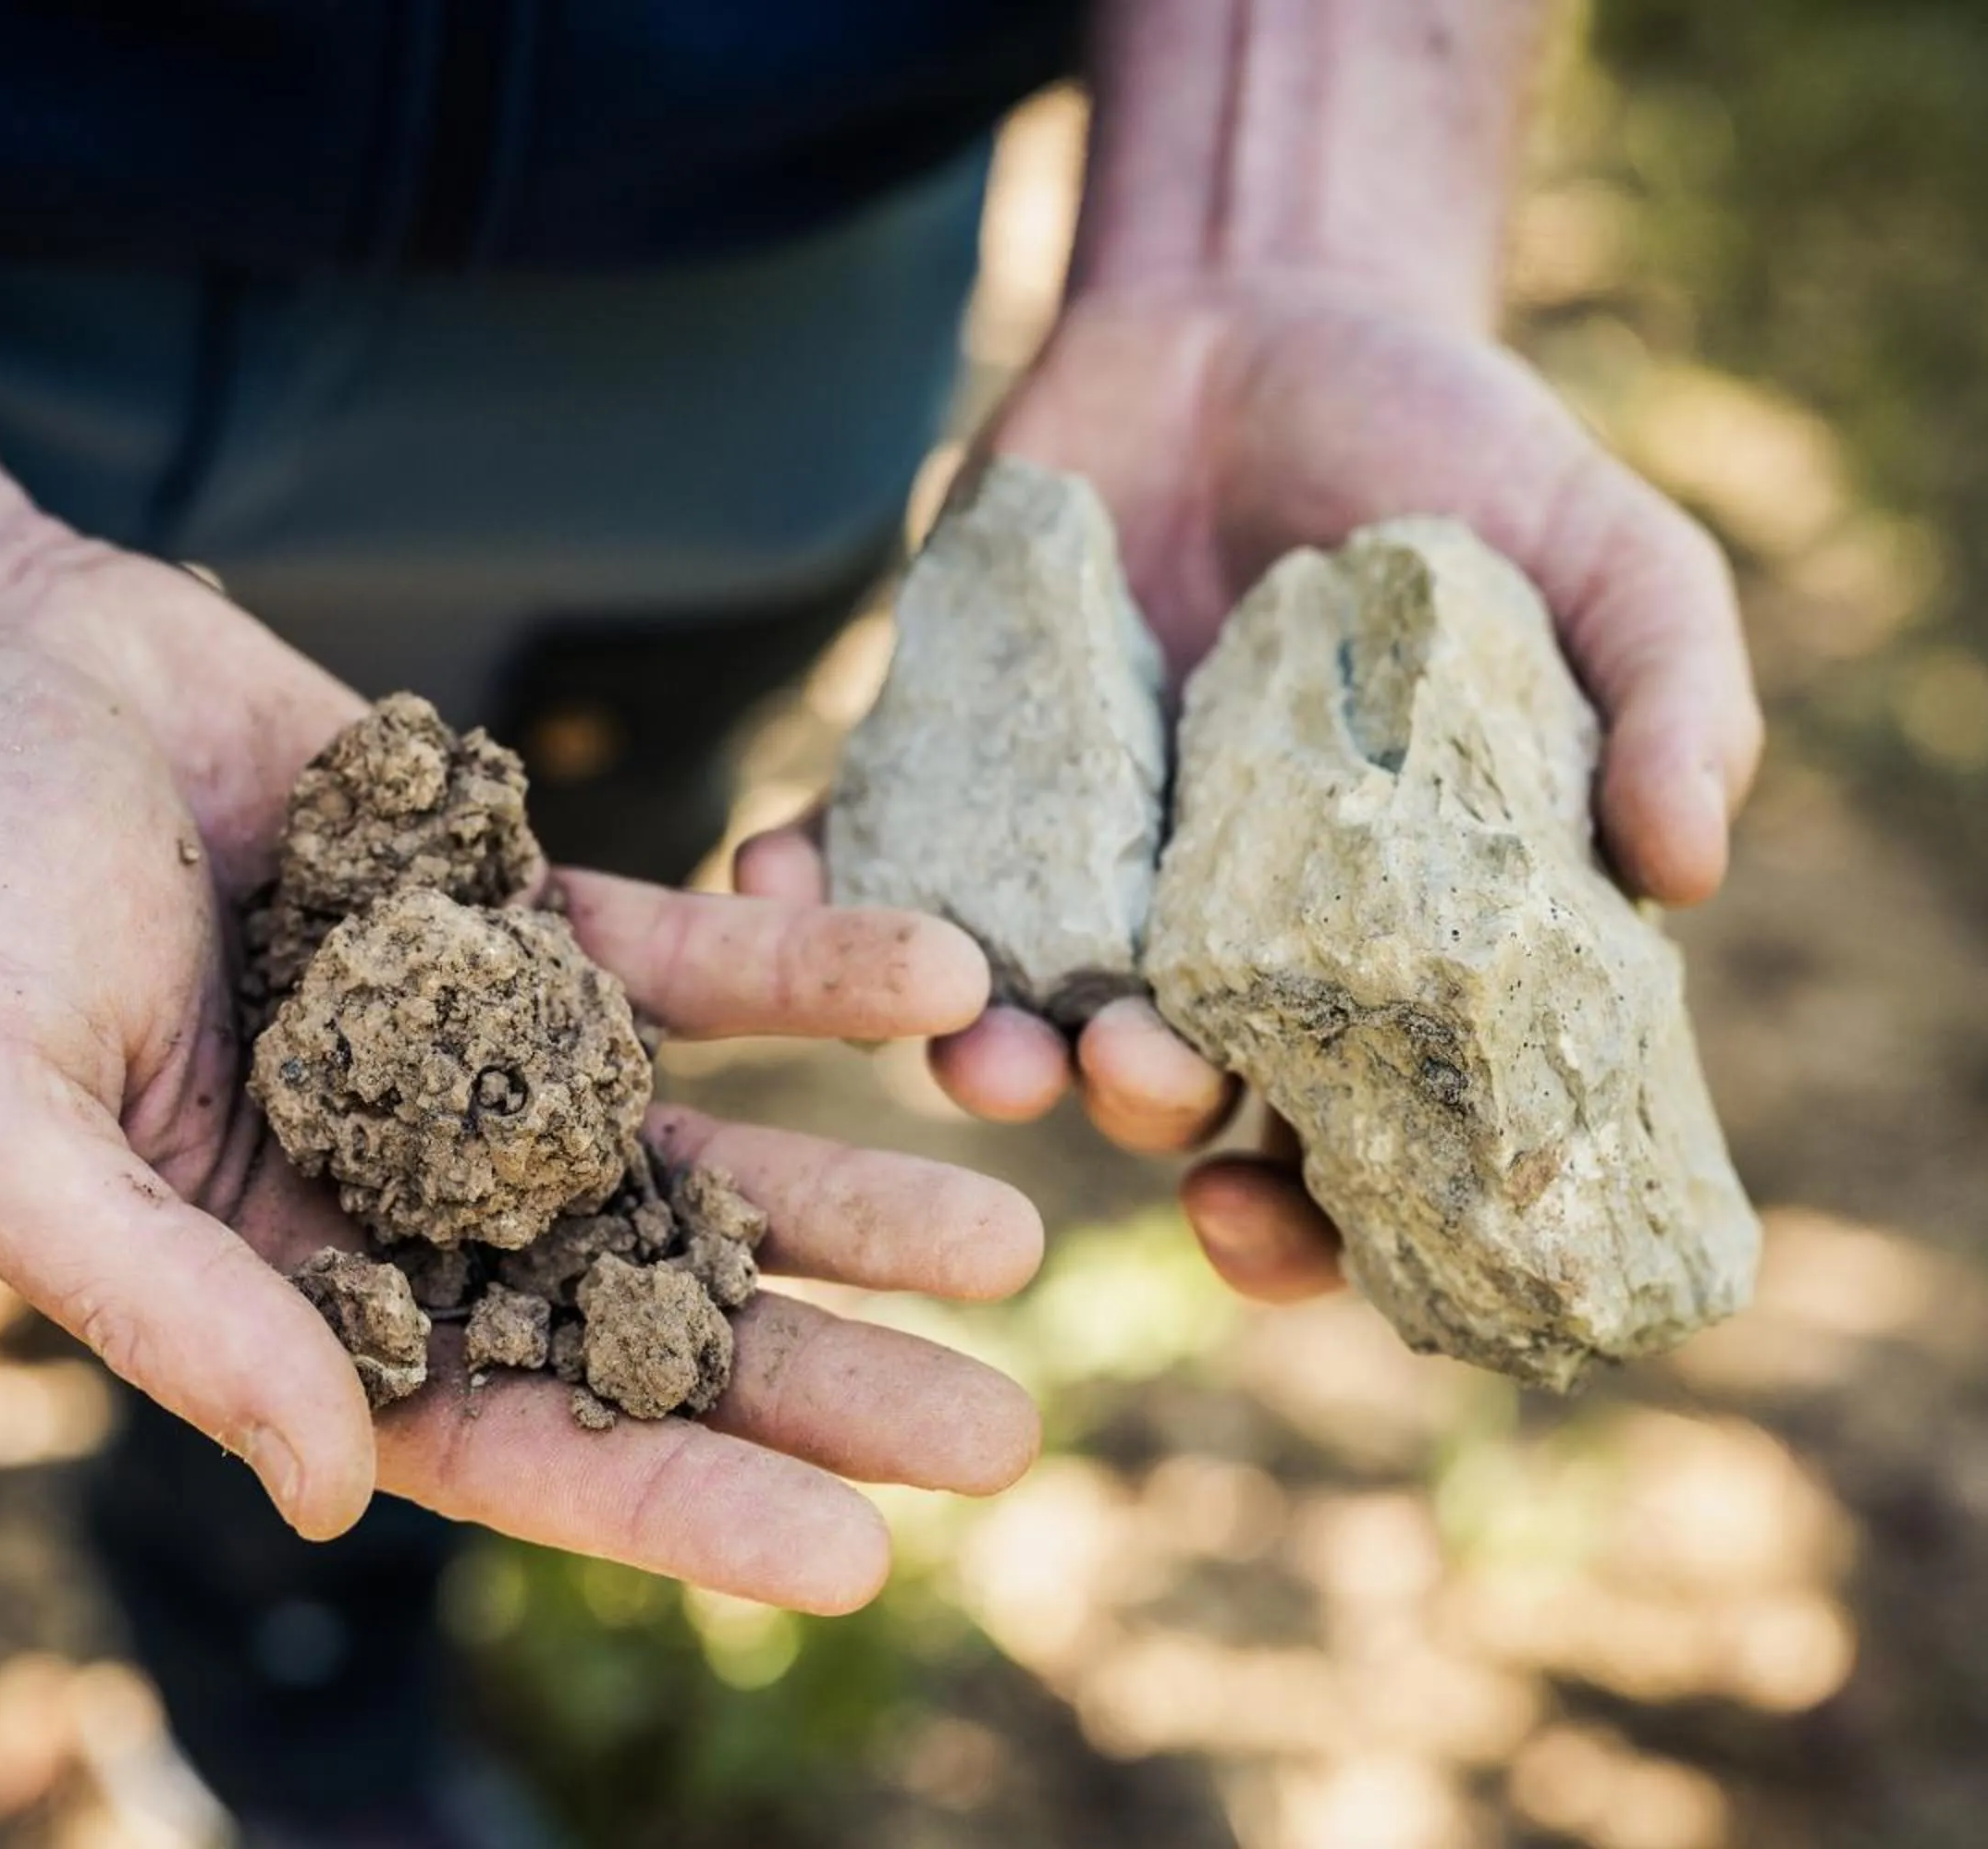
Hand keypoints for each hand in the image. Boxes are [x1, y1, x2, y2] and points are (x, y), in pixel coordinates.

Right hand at [0, 540, 1044, 1612]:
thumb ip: (158, 1307)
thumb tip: (329, 1489)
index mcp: (272, 1288)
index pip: (495, 1434)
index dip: (663, 1500)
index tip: (843, 1558)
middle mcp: (395, 1195)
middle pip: (631, 1315)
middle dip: (807, 1376)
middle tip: (995, 1434)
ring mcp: (469, 1053)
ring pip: (687, 1150)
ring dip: (845, 1195)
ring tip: (1008, 1247)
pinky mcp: (513, 913)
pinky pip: (680, 958)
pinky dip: (799, 972)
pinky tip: (932, 974)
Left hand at [740, 277, 1761, 1303]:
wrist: (1265, 312)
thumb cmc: (1452, 457)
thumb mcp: (1606, 556)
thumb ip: (1674, 695)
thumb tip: (1693, 868)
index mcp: (1358, 941)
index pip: (1339, 1133)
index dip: (1305, 1218)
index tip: (1268, 1225)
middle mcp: (1195, 932)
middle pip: (1154, 1086)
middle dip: (1136, 1114)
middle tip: (1137, 1077)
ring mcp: (1058, 856)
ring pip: (995, 1003)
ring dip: (971, 1047)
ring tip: (981, 1044)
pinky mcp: (943, 760)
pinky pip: (850, 850)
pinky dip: (797, 877)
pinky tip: (769, 879)